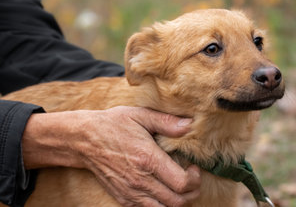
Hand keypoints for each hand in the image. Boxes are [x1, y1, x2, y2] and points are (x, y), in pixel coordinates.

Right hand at [22, 106, 201, 206]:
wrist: (84, 140)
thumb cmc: (113, 124)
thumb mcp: (140, 115)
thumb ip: (166, 122)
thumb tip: (189, 125)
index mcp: (148, 159)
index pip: (181, 183)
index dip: (195, 179)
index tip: (194, 168)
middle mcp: (140, 180)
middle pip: (177, 201)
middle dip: (191, 193)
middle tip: (192, 179)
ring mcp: (130, 192)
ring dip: (177, 201)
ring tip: (179, 186)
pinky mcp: (123, 199)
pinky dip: (161, 205)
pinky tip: (163, 191)